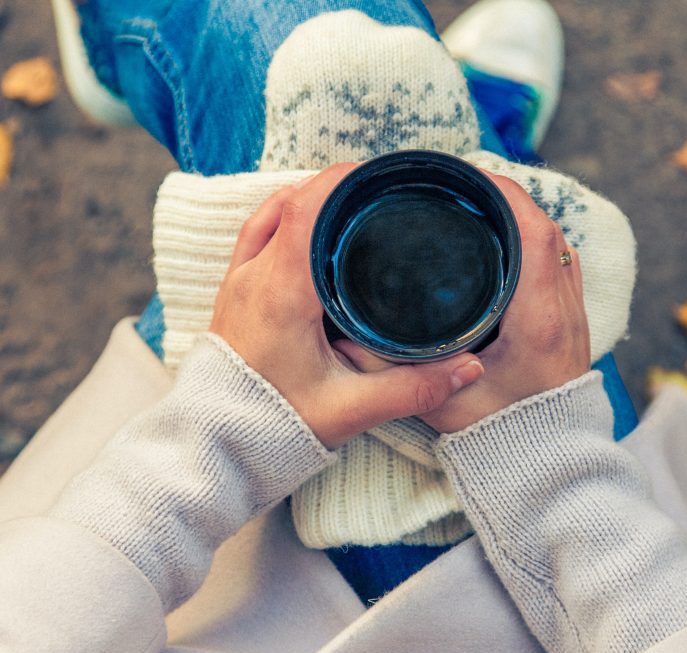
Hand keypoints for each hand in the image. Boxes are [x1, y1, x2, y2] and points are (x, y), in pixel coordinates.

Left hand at [209, 164, 485, 448]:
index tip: (378, 172)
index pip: (306, 209)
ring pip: (269, 215)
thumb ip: (413, 388)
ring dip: (307, 200)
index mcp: (281, 292)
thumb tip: (470, 367)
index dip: (341, 181)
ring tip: (350, 202)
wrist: (216, 447)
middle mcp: (254, 278)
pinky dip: (283, 220)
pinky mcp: (232, 296)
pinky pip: (255, 236)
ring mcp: (237, 284)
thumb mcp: (350, 410)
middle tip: (378, 187)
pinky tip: (310, 230)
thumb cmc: (274, 427)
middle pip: (291, 202)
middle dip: (335, 186)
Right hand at [336, 173, 590, 433]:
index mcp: (536, 319)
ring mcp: (573, 316)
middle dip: (505, 197)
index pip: (532, 232)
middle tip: (460, 186)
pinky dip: (534, 244)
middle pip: (546, 227)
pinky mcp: (572, 325)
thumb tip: (346, 338)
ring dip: (521, 219)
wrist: (549, 464)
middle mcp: (562, 309)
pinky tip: (502, 245)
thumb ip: (392, 372)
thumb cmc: (501, 437)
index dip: (502, 193)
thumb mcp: (438, 404)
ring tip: (477, 207)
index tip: (465, 176)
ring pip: (557, 244)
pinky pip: (560, 264)